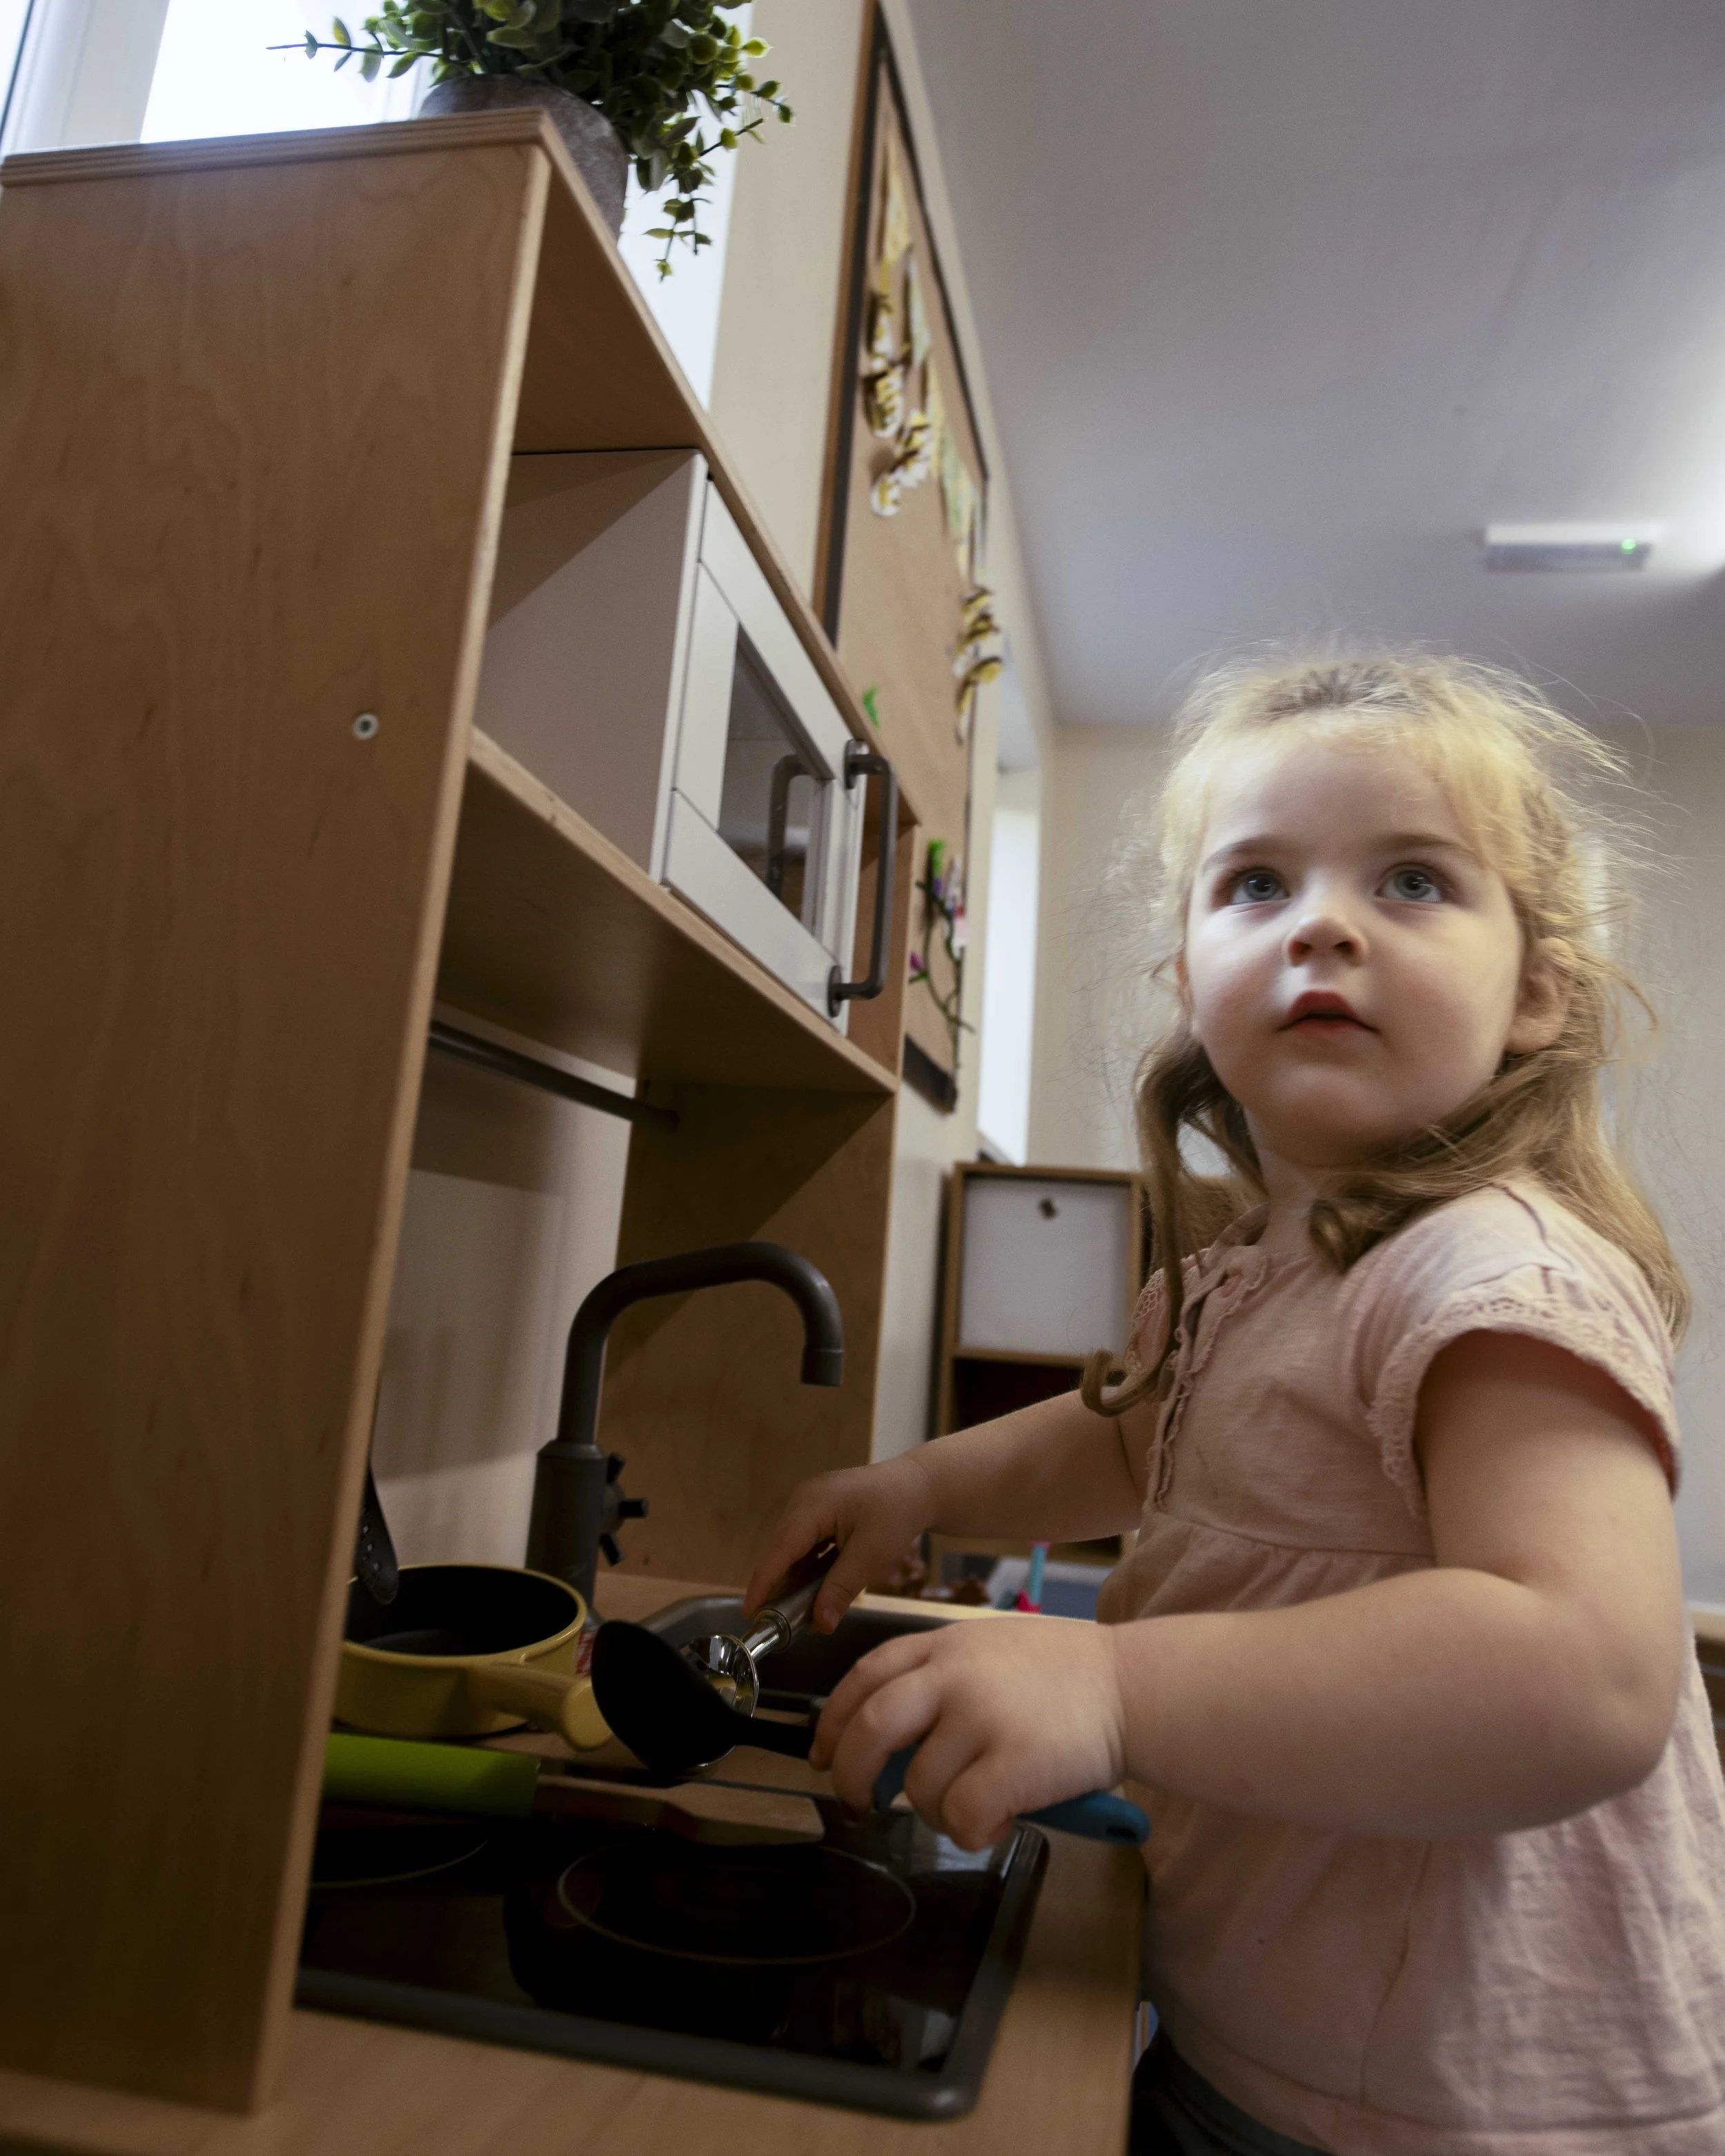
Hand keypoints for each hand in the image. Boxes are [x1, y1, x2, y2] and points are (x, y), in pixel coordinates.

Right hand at [743, 1453, 938, 1630]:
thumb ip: (841, 1589)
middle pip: (781, 1550)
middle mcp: (803, 1501)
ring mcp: (809, 1504)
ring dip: (794, 1579)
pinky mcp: (819, 1512)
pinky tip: (812, 1590)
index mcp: (811, 1506)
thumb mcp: (871, 1556)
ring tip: (793, 1613)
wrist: (918, 1486)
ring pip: (792, 1549)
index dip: (762, 1584)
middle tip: (777, 1624)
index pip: (778, 1550)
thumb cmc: (896, 1514)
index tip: (749, 1614)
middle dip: (778, 1586)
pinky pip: (805, 1544)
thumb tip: (819, 1624)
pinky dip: (807, 1568)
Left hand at [809, 1618, 1127, 1849]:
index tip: (821, 1755)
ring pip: (919, 1785)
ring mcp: (981, 1716)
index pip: (864, 1677)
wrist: (1134, 1684)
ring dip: (937, 1811)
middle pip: (869, 1728)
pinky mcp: (1011, 1761)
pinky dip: (972, 1831)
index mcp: (945, 1645)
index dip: (833, 1722)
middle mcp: (954, 1674)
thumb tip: (891, 1743)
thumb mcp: (991, 1650)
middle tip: (858, 1804)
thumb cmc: (1069, 1676)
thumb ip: (942, 1679)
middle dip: (850, 1775)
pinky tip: (1000, 1819)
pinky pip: (961, 1817)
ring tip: (976, 1804)